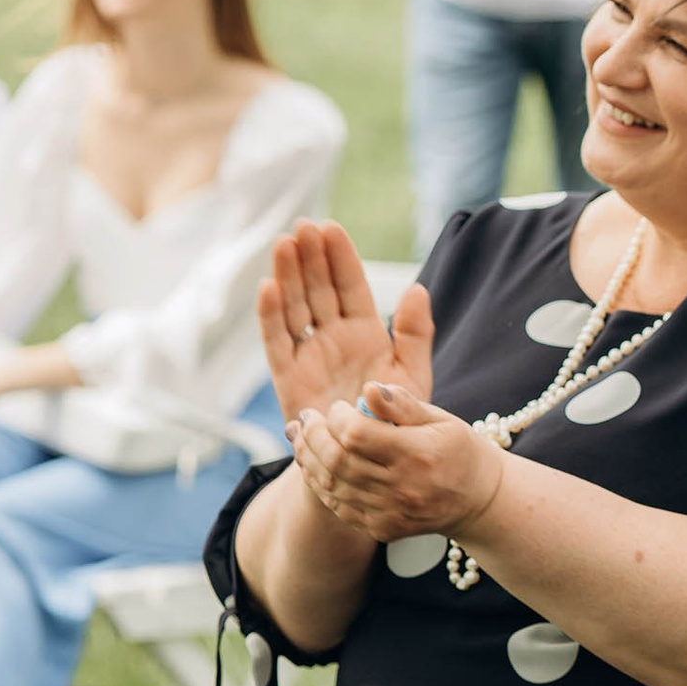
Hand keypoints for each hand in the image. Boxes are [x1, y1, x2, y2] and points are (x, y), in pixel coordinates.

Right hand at [259, 220, 432, 422]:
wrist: (368, 460)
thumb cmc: (391, 417)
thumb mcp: (413, 373)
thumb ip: (415, 332)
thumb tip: (418, 288)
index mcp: (363, 332)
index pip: (350, 286)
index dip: (340, 258)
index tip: (330, 227)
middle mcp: (332, 338)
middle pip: (317, 289)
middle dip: (310, 257)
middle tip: (303, 225)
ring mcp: (308, 354)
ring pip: (294, 307)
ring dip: (288, 275)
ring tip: (285, 243)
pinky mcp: (288, 377)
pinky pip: (276, 341)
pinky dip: (270, 315)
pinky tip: (268, 287)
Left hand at [290, 383, 499, 542]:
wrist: (480, 500)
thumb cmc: (459, 450)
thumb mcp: (440, 419)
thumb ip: (402, 404)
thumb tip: (368, 388)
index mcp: (419, 454)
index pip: (357, 434)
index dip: (337, 418)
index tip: (337, 407)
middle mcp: (403, 487)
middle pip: (337, 461)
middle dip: (312, 436)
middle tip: (305, 419)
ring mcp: (391, 513)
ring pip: (331, 485)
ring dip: (308, 459)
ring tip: (301, 438)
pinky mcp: (383, 529)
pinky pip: (339, 506)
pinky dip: (321, 484)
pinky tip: (317, 465)